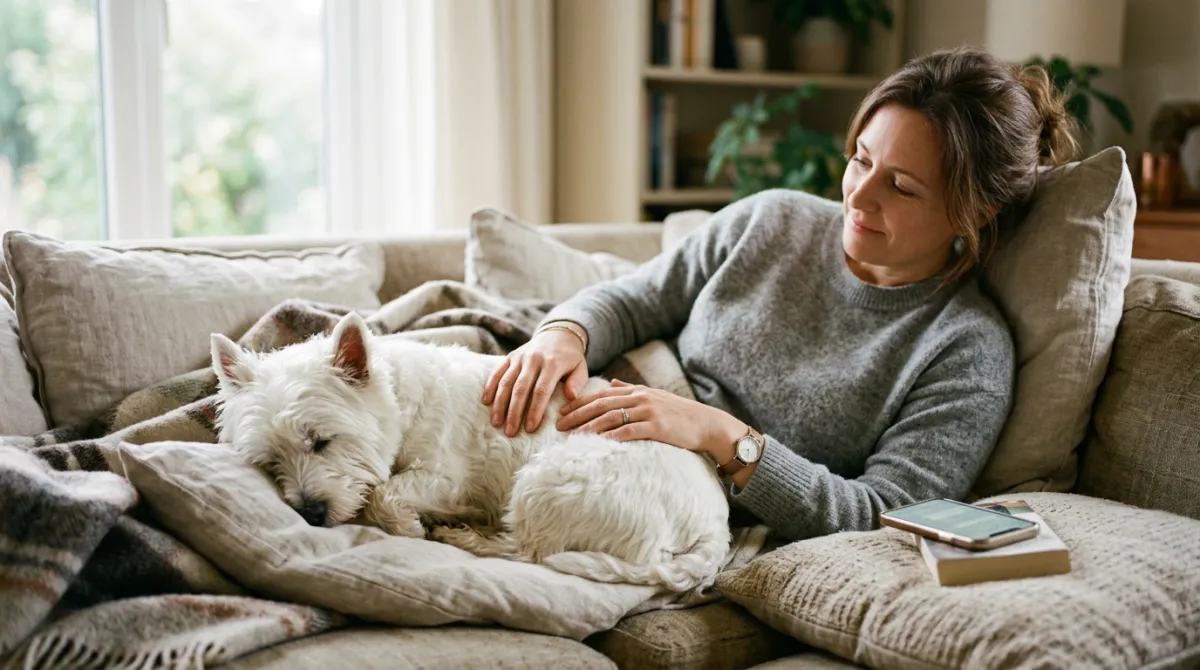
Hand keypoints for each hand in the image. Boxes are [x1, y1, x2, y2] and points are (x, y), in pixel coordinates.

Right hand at [482, 329, 588, 435]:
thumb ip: (577, 382)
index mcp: (553, 364)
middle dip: (514, 412)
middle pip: (520, 389)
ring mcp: (519, 357)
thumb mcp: (580, 368)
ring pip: (506, 382)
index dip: (535, 410)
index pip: (541, 390)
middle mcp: (533, 359)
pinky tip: (486, 402)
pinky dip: (490, 386)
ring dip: (500, 403)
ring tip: (496, 423)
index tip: (530, 428)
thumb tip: (570, 397)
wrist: (558, 334)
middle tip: (510, 432)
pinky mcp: (510, 356)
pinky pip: (497, 372)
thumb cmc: (570, 358)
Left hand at [556, 380, 742, 454]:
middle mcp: (639, 398)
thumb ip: (631, 388)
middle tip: (559, 425)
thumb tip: (611, 381)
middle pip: (601, 404)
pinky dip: (612, 436)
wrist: (707, 424)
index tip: (562, 411)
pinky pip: (629, 430)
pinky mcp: (657, 426)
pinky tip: (598, 443)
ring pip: (611, 417)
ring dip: (589, 426)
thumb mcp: (654, 395)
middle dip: (577, 414)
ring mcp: (648, 411)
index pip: (601, 395)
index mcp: (636, 391)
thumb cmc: (679, 413)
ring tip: (572, 436)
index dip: (579, 402)